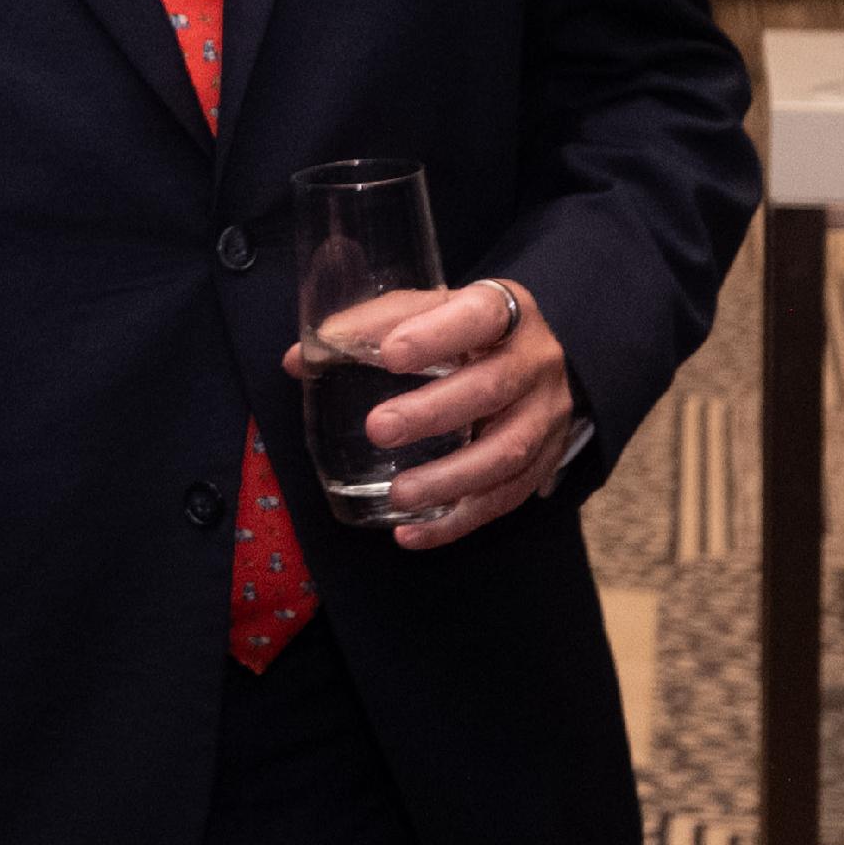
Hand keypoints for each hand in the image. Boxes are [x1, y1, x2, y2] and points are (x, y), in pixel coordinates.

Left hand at [285, 278, 574, 550]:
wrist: (536, 361)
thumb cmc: (468, 332)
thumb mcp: (431, 311)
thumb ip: (371, 327)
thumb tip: (298, 359)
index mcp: (507, 311)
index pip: (479, 315)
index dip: (437, 335)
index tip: (390, 353)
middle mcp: (535, 362)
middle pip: (492, 387)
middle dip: (434, 412)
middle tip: (378, 429)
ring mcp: (545, 416)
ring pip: (506, 453)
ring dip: (449, 479)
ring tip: (399, 495)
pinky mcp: (544, 462)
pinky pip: (505, 498)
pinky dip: (458, 521)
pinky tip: (411, 534)